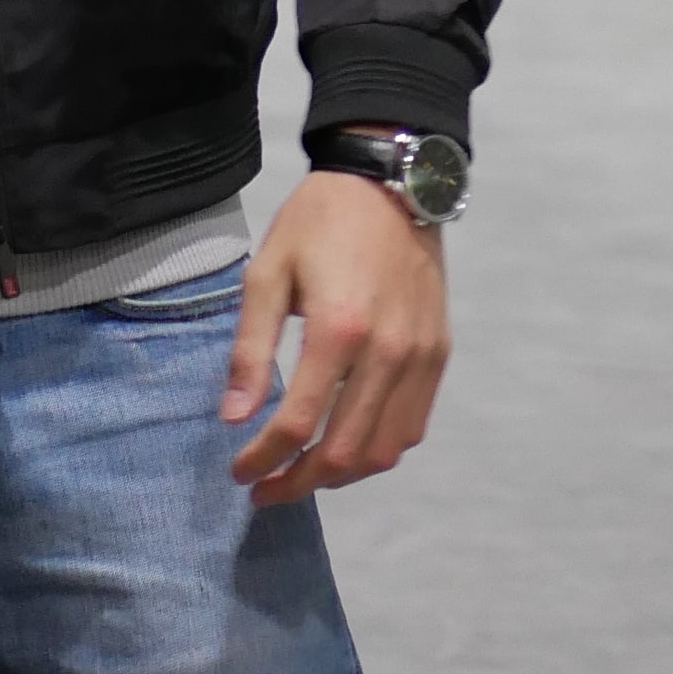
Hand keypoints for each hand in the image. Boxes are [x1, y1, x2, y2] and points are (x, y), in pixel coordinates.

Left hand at [220, 172, 450, 505]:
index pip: (297, 423)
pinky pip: (412, 426)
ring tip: (302, 474)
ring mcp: (420, 356)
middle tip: (265, 489)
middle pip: (344, 451)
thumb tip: (233, 417)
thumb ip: (250, 349)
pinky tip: (346, 445)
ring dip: (340, 475)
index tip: (239, 471)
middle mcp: (388, 352)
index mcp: (338, 330)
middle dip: (299, 482)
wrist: (389, 184)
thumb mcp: (267, 273)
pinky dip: (378, 449)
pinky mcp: (439, 354)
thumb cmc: (317, 223)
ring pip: (384, 450)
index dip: (263, 458)